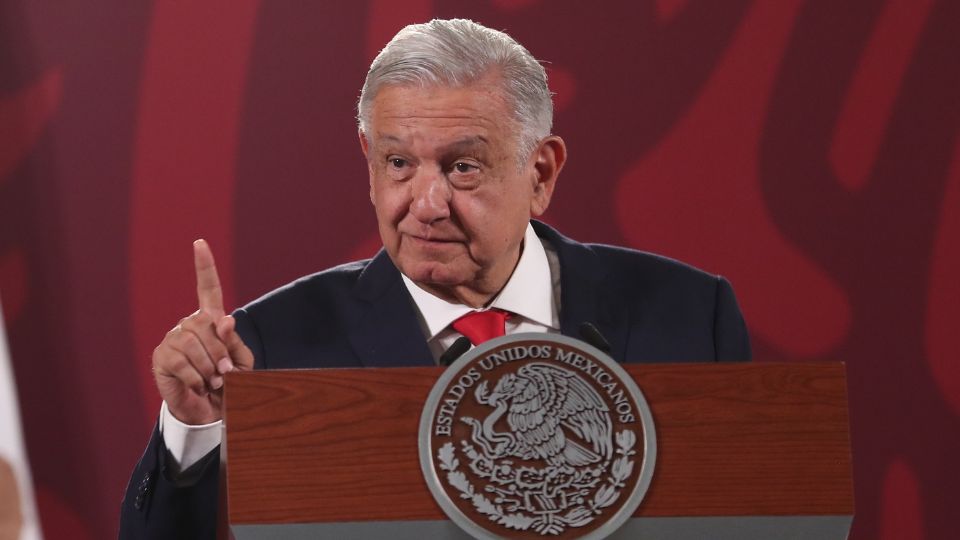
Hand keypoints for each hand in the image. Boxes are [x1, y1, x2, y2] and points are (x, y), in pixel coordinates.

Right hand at [152, 239, 253, 424]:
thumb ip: (234, 342)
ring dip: (209, 366)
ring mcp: (172, 339)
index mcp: (210, 320)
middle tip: (225, 374)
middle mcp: (189, 325)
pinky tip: (199, 385)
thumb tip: (224, 320)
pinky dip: (196, 377)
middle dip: (220, 351)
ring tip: (213, 381)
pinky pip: (181, 361)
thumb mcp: (241, 363)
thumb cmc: (229, 383)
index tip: (199, 243)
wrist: (210, 411)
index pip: (207, 288)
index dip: (204, 265)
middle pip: (204, 323)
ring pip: (192, 342)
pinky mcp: (161, 357)